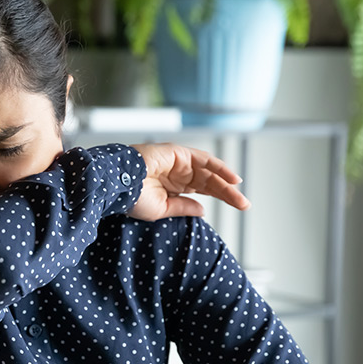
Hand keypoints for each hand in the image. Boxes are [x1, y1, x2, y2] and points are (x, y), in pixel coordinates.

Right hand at [128, 143, 250, 220]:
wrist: (117, 184)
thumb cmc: (131, 198)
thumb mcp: (162, 209)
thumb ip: (183, 207)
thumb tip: (202, 210)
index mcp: (172, 186)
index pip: (201, 190)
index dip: (220, 197)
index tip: (237, 206)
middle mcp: (177, 173)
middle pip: (208, 182)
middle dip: (227, 193)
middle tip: (244, 205)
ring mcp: (178, 162)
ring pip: (208, 172)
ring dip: (226, 183)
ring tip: (240, 195)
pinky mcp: (177, 152)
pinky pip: (203, 159)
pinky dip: (219, 167)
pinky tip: (232, 178)